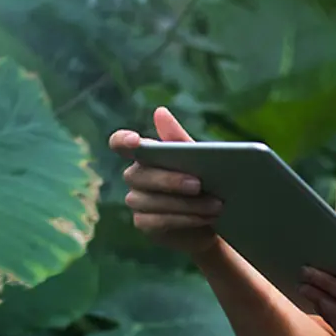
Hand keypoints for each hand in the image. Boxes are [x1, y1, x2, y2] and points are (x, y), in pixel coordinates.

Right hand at [109, 107, 221, 256]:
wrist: (212, 218)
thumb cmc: (204, 181)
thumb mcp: (199, 160)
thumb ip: (179, 139)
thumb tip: (159, 112)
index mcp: (145, 154)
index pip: (120, 143)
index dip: (122, 140)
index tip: (136, 140)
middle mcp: (135, 176)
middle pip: (140, 175)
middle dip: (170, 180)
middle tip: (199, 184)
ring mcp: (136, 200)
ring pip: (151, 201)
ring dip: (185, 204)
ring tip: (215, 205)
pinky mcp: (144, 223)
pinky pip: (157, 221)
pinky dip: (184, 219)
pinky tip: (204, 218)